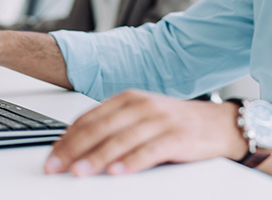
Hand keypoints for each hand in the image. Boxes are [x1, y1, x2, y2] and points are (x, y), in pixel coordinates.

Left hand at [43, 91, 246, 176]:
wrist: (221, 124)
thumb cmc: (178, 123)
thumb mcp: (142, 117)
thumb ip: (113, 125)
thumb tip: (75, 144)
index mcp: (130, 99)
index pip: (90, 118)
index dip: (67, 138)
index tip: (51, 155)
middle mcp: (142, 106)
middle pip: (100, 128)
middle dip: (73, 150)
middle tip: (55, 166)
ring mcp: (160, 120)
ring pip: (121, 140)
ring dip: (96, 158)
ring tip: (78, 172)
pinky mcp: (177, 137)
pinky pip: (149, 151)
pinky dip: (131, 162)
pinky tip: (117, 171)